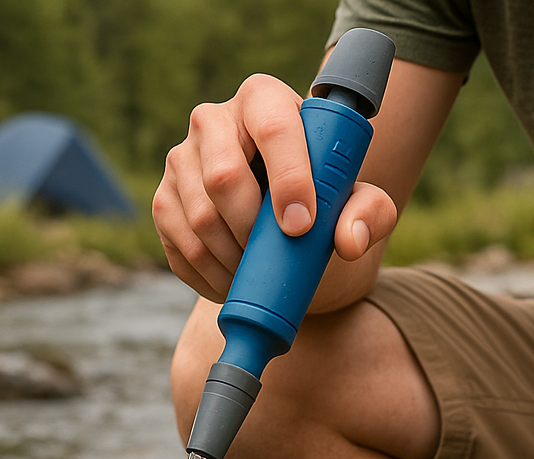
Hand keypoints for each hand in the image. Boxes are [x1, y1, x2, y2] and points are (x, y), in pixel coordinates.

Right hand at [152, 73, 396, 302]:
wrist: (281, 226)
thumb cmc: (322, 204)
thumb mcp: (357, 204)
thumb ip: (370, 213)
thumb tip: (349, 240)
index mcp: (265, 100)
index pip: (272, 128)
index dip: (288, 179)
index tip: (302, 226)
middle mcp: (213, 121)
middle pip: (223, 176)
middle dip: (253, 229)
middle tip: (277, 256)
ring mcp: (181, 161)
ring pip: (200, 218)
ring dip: (233, 260)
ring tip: (259, 274)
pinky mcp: (163, 202)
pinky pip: (182, 246)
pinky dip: (212, 276)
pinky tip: (234, 282)